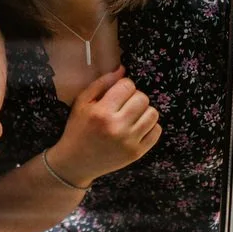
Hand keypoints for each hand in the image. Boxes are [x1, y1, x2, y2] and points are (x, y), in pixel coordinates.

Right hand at [50, 66, 161, 184]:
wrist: (75, 162)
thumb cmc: (78, 129)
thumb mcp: (82, 103)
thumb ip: (101, 83)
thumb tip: (123, 69)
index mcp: (102, 112)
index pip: (128, 85)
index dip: (123, 86)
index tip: (117, 93)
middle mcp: (117, 127)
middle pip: (142, 98)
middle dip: (135, 97)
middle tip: (124, 105)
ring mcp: (129, 142)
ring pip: (153, 113)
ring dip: (144, 111)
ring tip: (132, 115)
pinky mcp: (137, 153)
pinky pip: (156, 131)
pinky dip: (149, 126)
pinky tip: (137, 127)